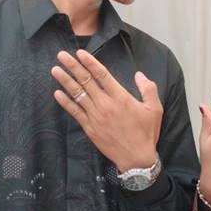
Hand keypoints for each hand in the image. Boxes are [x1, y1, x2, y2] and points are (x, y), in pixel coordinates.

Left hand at [52, 49, 162, 172]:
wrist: (136, 158)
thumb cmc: (147, 132)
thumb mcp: (155, 109)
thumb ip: (148, 89)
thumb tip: (139, 74)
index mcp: (120, 97)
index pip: (102, 74)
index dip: (90, 62)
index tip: (80, 53)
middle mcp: (105, 104)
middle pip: (86, 81)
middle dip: (73, 66)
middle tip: (61, 55)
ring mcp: (95, 116)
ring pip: (77, 94)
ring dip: (65, 81)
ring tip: (55, 70)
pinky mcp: (89, 128)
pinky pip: (75, 112)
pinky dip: (65, 102)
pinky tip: (57, 93)